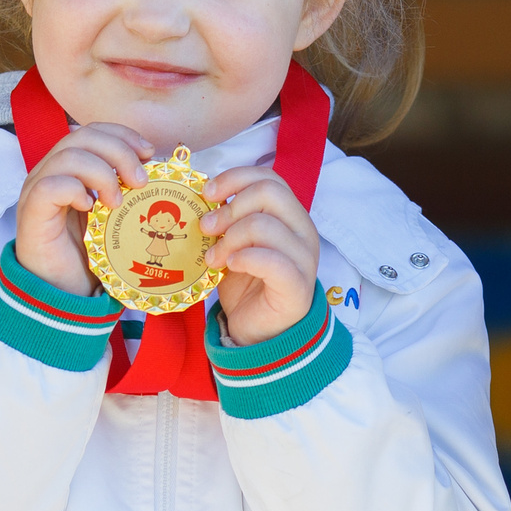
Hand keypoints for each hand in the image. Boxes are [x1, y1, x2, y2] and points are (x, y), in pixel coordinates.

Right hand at [14, 123, 152, 295]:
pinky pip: (50, 186)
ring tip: (118, 201)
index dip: (122, 134)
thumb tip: (158, 168)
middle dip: (119, 152)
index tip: (149, 153)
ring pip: (68, 156)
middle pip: (82, 136)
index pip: (92, 130)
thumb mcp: (115, 215)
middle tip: (140, 181)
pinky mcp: (31, 213)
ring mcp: (37, 190)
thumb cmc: (89, 255)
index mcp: (69, 168)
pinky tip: (90, 208)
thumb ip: (127, 190)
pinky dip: (75, 190)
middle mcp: (49, 172)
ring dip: (102, 173)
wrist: (63, 293)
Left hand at [201, 166, 322, 346]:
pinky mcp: (297, 286)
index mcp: (291, 216)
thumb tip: (205, 197)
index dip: (235, 178)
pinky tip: (230, 267)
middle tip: (207, 228)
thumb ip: (229, 219)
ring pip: (264, 225)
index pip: (269, 178)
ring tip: (214, 258)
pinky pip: (272, 260)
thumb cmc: (248, 284)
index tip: (208, 194)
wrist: (260, 331)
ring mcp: (305, 259)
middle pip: (269, 193)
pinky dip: (244, 258)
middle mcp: (303, 232)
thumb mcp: (235, 243)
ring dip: (229, 239)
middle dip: (230, 208)